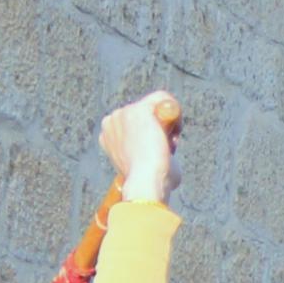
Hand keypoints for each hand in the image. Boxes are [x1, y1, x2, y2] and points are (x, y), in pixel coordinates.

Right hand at [99, 91, 182, 205]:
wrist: (145, 182)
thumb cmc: (148, 183)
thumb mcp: (143, 167)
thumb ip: (149, 154)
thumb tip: (167, 155)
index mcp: (108, 136)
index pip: (134, 124)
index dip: (150, 135)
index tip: (156, 153)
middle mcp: (112, 121)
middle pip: (145, 113)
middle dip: (159, 128)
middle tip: (165, 149)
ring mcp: (124, 113)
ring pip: (155, 105)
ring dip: (167, 123)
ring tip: (168, 145)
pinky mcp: (140, 109)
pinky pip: (163, 99)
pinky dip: (174, 114)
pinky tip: (173, 133)